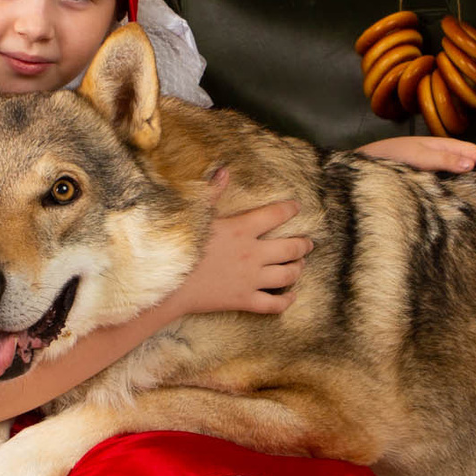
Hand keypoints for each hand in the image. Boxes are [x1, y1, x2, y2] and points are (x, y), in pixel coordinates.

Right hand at [171, 179, 309, 315]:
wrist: (167, 283)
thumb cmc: (179, 246)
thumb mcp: (195, 215)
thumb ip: (212, 193)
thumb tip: (224, 171)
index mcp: (241, 229)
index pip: (275, 215)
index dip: (289, 209)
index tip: (296, 207)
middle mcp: (252, 254)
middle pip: (290, 249)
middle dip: (303, 245)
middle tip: (308, 243)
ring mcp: (250, 279)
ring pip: (287, 275)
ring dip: (297, 269)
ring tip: (300, 265)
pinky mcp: (244, 300)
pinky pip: (273, 304)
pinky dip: (286, 301)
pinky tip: (291, 297)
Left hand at [361, 136, 475, 183]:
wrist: (366, 162)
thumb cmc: (388, 157)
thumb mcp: (416, 157)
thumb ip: (442, 160)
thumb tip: (471, 164)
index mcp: (444, 146)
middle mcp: (443, 154)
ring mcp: (437, 164)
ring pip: (469, 169)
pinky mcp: (429, 175)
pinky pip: (457, 179)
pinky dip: (471, 184)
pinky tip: (474, 195)